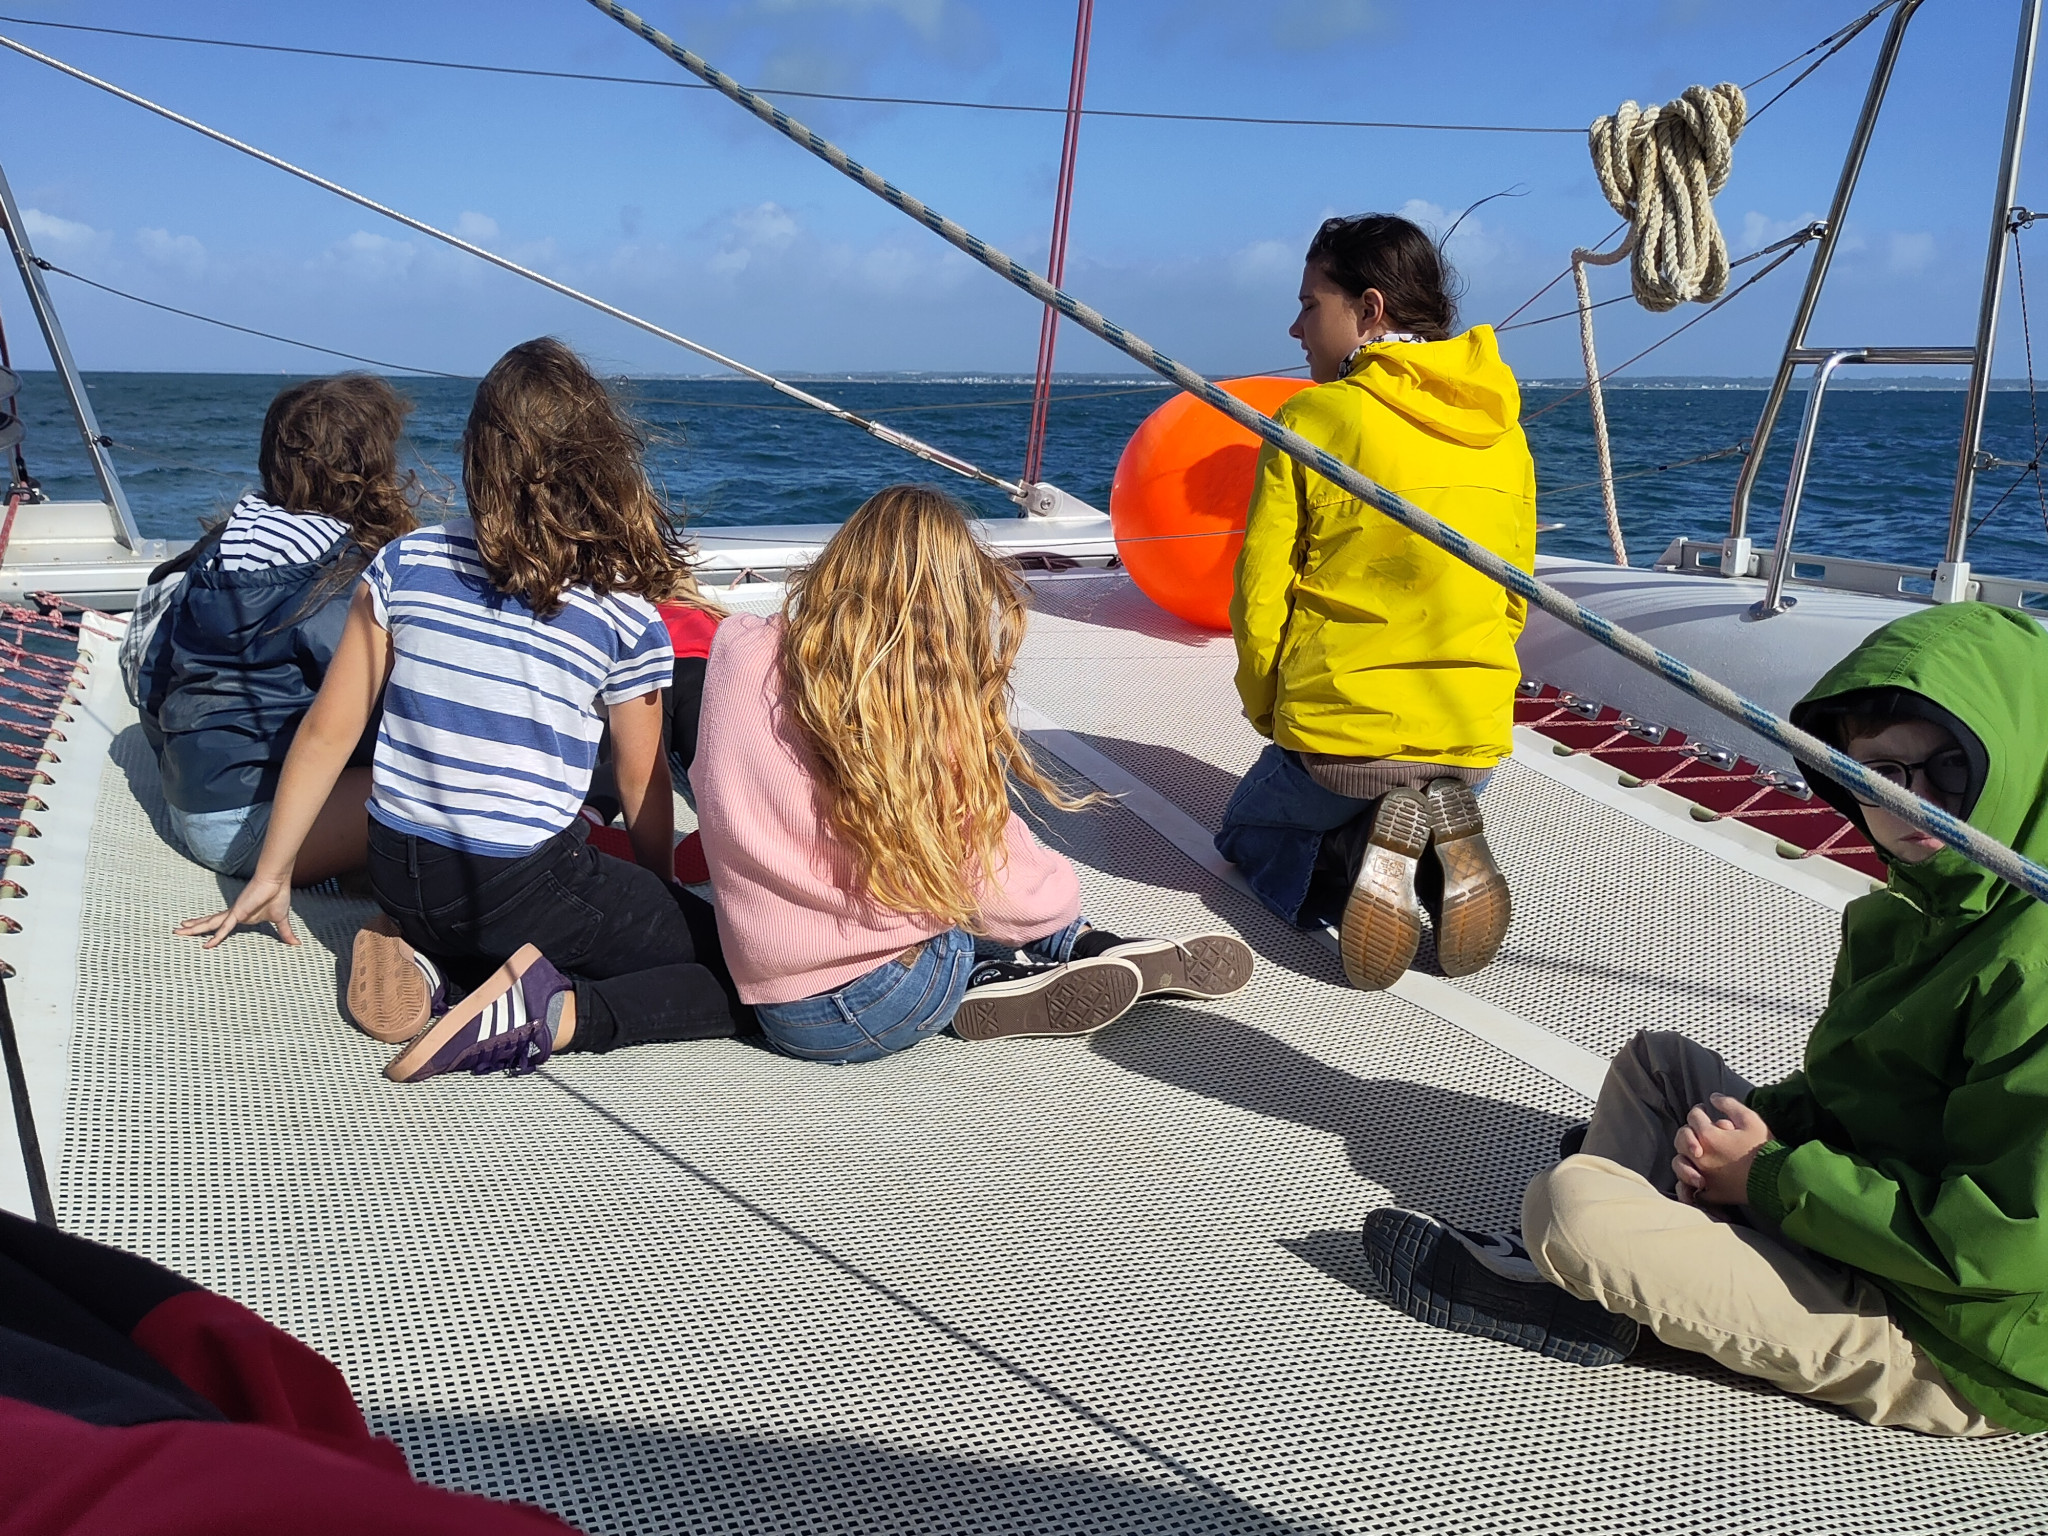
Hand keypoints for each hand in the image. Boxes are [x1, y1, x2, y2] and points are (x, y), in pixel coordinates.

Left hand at [175, 869, 297, 948]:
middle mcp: (232, 914)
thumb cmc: (277, 897)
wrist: (277, 881)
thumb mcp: (280, 921)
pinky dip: (217, 937)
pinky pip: (225, 928)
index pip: (220, 924)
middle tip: (177, 931)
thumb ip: (285, 933)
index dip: (209, 927)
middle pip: (208, 922)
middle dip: (193, 927)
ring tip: (177, 932)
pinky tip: (207, 945)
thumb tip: (296, 943)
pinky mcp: (237, 913)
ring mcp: (233, 914)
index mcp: (240, 916)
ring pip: (209, 924)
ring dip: (194, 928)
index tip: (198, 931)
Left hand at [1672, 1093, 1770, 1206]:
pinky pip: (1689, 1190)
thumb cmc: (1764, 1148)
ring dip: (1685, 1154)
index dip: (1699, 1110)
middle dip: (1689, 1131)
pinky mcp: (1710, 1193)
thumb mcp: (1751, 1119)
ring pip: (1679, 1163)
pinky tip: (1695, 1177)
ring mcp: (1703, 1176)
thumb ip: (1729, 1105)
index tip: (1704, 1110)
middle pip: (1681, 1138)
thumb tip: (1713, 1098)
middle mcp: (1700, 1156)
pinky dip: (1687, 1184)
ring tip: (1697, 1152)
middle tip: (1699, 1130)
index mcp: (1708, 1136)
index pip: (1694, 1116)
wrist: (1777, 1179)